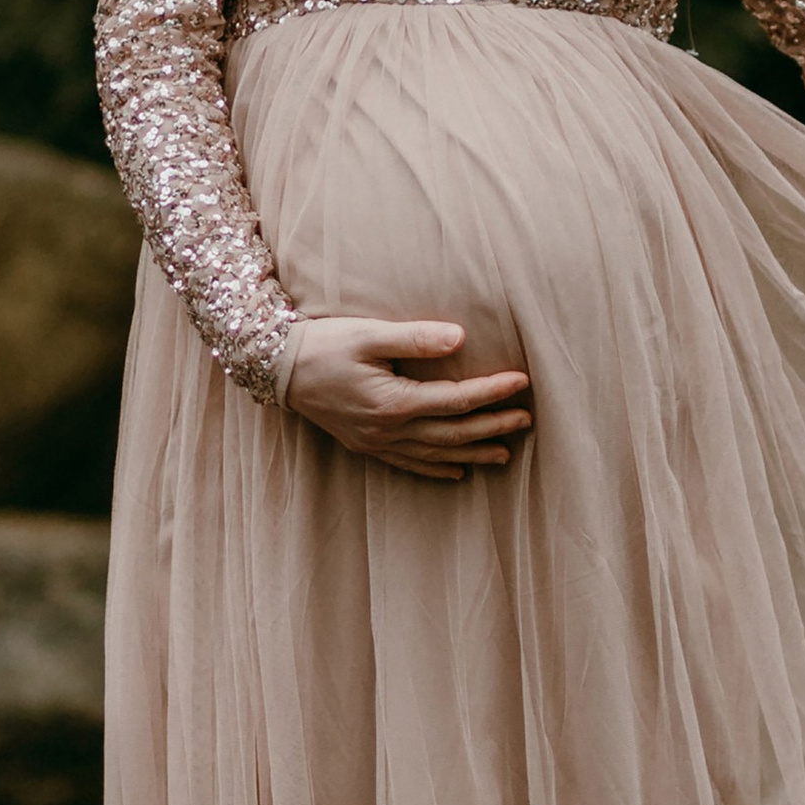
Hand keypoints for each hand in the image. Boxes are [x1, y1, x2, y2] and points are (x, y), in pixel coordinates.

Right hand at [283, 317, 533, 480]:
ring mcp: (376, 442)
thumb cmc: (324, 344)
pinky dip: (437, 469)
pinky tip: (457, 471)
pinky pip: (409, 464)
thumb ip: (415, 338)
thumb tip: (461, 338)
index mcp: (394, 402)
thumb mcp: (368, 334)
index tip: (522, 382)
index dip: (492, 392)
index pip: (456, 400)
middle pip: (453, 434)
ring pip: (436, 455)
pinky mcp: (365, 445)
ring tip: (505, 454)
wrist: (277, 368)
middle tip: (527, 420)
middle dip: (493, 427)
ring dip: (473, 453)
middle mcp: (389, 430)